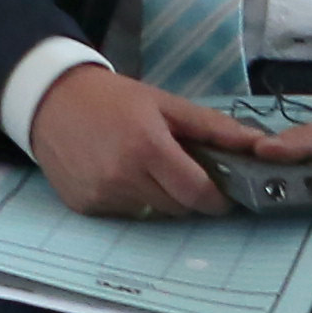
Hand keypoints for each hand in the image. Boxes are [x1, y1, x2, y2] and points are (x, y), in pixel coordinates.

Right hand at [25, 63, 259, 217]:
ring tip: (145, 167)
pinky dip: (130, 199)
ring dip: (158, 197)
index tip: (222, 194)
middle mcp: (123, 177)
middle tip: (182, 171)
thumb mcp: (166, 104)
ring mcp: (101, 195)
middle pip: (177, 207)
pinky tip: (119, 173)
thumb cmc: (114, 99)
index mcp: (148, 148)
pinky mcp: (84, 206)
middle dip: (188, 194)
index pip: (196, 193)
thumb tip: (259, 143)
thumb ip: (214, 127)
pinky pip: (124, 213)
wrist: (52, 100)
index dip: (216, 199)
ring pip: (151, 212)